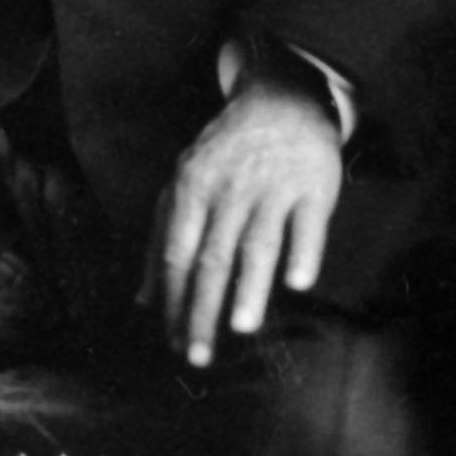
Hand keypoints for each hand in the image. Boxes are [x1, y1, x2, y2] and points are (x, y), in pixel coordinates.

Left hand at [144, 66, 345, 366]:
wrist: (281, 100)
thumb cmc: (225, 154)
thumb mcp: (183, 185)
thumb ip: (160, 240)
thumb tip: (143, 300)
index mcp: (191, 189)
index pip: (176, 253)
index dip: (172, 299)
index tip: (173, 342)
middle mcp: (229, 189)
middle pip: (212, 256)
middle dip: (202, 308)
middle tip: (198, 355)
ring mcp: (272, 187)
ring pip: (258, 242)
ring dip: (249, 286)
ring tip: (242, 328)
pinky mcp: (313, 186)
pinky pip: (308, 223)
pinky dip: (304, 252)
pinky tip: (298, 283)